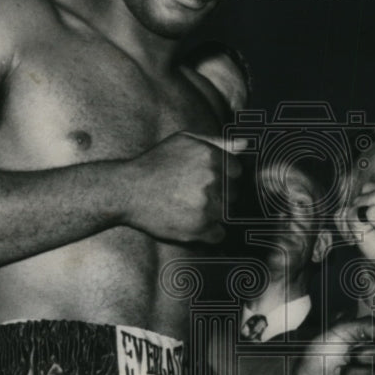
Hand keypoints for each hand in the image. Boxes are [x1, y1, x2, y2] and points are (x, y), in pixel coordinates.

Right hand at [122, 131, 243, 242]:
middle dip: (221, 195)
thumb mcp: (185, 141)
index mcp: (212, 158)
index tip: (210, 180)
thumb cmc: (156, 163)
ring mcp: (207, 207)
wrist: (127, 190)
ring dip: (215, 213)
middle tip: (196, 194)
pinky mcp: (198, 229)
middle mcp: (212, 182)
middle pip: (234, 194)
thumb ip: (218, 142)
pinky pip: (218, 234)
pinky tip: (192, 221)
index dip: (224, 176)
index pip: (237, 172)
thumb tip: (246, 145)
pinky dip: (209, 232)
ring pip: (227, 214)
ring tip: (192, 207)